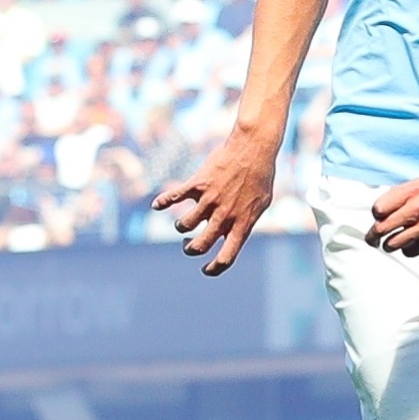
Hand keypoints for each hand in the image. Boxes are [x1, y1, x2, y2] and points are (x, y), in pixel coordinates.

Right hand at [155, 125, 280, 275]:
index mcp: (242, 224)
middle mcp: (224, 216)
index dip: (214, 269)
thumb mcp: (261, 205)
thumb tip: (232, 236)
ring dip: (181, 227)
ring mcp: (210, 200)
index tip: (205, 269)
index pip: (227, 257)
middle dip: (190, 249)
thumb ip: (245, 222)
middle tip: (189, 244)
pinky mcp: (198, 184)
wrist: (253, 149)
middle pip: (198, 246)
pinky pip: (173, 197)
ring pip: (184, 225)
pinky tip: (157, 204)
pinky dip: (162, 202)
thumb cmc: (260, 177)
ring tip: (184, 224)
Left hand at [368, 174, 418, 256]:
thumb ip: (402, 193)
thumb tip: (382, 208)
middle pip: (382, 228)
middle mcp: (418, 209)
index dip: (376, 215)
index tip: (379, 218)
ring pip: (393, 244)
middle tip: (372, 239)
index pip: (378, 209)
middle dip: (373, 236)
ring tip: (391, 243)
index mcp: (413, 192)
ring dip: (389, 245)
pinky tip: (413, 243)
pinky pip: (410, 252)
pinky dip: (408, 250)